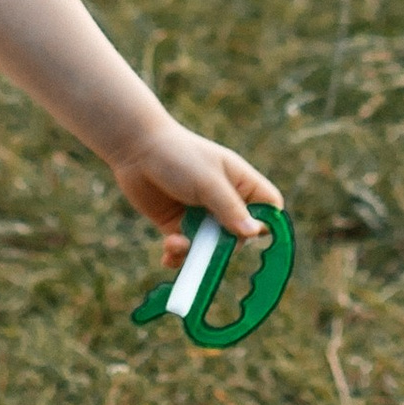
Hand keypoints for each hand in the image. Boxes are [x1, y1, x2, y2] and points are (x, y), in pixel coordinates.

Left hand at [113, 117, 282, 271]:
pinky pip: (186, 249)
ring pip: (211, 247)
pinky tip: (168, 254)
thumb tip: (254, 233)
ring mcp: (201, 215)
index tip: (249, 235)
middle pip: (239, 235)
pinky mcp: (178, 224)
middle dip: (223, 245)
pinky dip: (178, 255)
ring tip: (175, 244)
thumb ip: (230, 208)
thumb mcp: (208, 182)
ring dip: (196, 253)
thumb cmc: (178, 156)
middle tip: (205, 243)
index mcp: (241, 183)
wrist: (135, 149)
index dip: (265, 224)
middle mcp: (224, 201)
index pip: (268, 208)